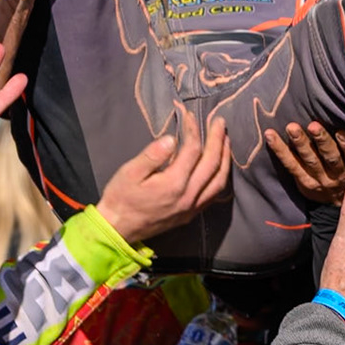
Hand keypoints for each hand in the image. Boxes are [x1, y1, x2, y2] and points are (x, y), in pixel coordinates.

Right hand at [94, 109, 231, 244]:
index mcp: (173, 183)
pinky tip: (220, 167)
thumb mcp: (129, 172)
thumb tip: (171, 139)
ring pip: (219, 180)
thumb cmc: (121, 197)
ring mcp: (192, 207)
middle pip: (211, 163)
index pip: (192, 150)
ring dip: (225, 158)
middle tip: (219, 121)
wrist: (118, 229)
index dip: (193, 129)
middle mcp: (188, 196)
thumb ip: (152, 155)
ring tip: (226, 140)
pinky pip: (214, 194)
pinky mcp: (191, 214)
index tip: (188, 115)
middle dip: (218, 139)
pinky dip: (221, 177)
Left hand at [265, 124, 344, 204]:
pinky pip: (290, 167)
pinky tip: (270, 135)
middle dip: (320, 142)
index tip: (341, 132)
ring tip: (290, 128)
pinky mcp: (304, 183)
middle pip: (329, 159)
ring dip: (298, 145)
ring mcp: (319, 181)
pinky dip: (280, 152)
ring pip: (308, 162)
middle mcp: (339, 177)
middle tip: (312, 125)